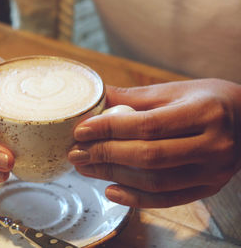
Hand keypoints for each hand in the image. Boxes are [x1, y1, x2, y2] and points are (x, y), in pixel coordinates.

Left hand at [68, 78, 240, 207]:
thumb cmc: (207, 100)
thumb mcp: (174, 91)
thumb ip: (134, 97)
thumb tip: (95, 96)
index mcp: (205, 112)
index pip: (148, 125)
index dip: (110, 128)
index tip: (81, 130)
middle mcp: (214, 145)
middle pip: (149, 156)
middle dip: (105, 154)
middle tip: (76, 152)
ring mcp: (214, 171)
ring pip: (155, 181)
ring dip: (113, 176)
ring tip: (86, 168)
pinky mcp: (208, 188)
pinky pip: (167, 199)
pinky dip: (136, 198)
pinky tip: (111, 190)